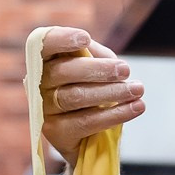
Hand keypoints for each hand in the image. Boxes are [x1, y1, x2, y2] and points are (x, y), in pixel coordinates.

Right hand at [37, 26, 144, 164]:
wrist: (88, 135)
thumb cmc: (90, 91)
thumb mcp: (94, 68)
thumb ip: (95, 55)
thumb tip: (102, 56)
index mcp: (45, 61)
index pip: (44, 44)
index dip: (62, 40)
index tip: (85, 39)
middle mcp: (38, 84)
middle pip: (64, 71)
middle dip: (98, 70)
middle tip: (125, 70)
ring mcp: (44, 110)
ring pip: (76, 96)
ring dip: (111, 92)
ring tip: (137, 89)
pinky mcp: (56, 133)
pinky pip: (86, 122)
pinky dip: (115, 114)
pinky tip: (135, 108)